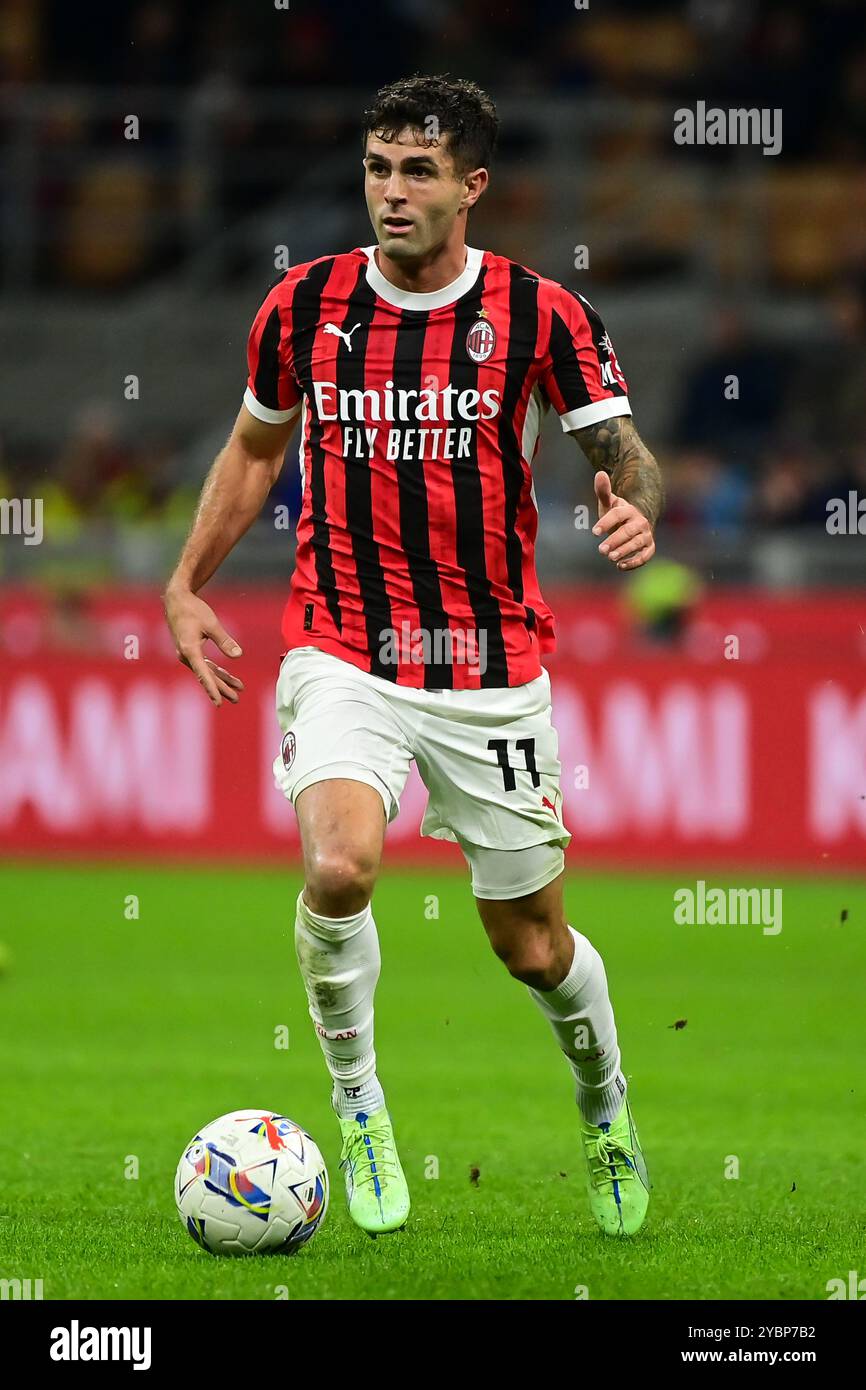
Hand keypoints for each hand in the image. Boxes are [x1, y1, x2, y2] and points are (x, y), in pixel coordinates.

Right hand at [163, 585, 244, 706]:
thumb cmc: (193, 609)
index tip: (219, 702)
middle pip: (206, 676)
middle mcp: (186, 655)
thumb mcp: (211, 624)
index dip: (213, 689)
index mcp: (189, 650)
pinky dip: (216, 671)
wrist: (176, 599)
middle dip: (222, 688)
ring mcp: (187, 654)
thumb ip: (224, 640)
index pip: (204, 674)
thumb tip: (238, 655)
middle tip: (236, 699)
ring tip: (237, 691)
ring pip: (207, 672)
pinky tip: (227, 677)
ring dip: (222, 681)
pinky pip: (204, 665)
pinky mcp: (190, 650)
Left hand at [591, 471, 655, 569]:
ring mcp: (646, 535)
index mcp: (629, 510)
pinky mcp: (649, 548)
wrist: (634, 524)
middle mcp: (640, 522)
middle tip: (601, 550)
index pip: (618, 514)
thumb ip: (603, 491)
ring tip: (611, 558)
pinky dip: (634, 562)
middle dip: (614, 540)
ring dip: (624, 551)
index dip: (606, 522)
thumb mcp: (609, 503)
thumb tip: (600, 473)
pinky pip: (645, 556)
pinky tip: (620, 566)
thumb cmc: (617, 514)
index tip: (594, 532)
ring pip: (636, 544)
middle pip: (628, 531)